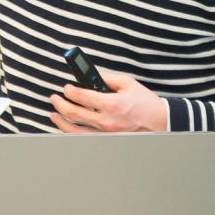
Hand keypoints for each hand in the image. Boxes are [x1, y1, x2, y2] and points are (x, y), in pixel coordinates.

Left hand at [49, 69, 167, 133]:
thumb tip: (90, 74)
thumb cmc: (145, 102)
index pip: (81, 96)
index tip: (66, 87)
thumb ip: (107, 77)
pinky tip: (66, 127)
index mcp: (111, 103)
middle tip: (54, 98)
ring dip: (61, 121)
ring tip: (54, 114)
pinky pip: (84, 138)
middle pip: (73, 113)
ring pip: (74, 131)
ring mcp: (105, 133)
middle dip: (60, 104)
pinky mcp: (107, 141)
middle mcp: (106, 120)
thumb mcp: (127, 83)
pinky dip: (72, 133)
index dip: (69, 90)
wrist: (160, 122)